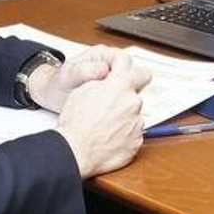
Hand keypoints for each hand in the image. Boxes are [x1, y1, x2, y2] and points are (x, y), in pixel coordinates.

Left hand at [30, 45, 129, 111]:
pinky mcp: (111, 90)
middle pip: (131, 71)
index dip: (125, 72)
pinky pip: (122, 95)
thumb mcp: (68, 76)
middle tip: (120, 100)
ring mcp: (111, 77)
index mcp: (101, 55)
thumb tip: (103, 69)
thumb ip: (84, 71)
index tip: (120, 87)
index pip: (124, 59)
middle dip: (129, 86)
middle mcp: (109, 64)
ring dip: (125, 96)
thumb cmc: (57, 83)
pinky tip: (113, 112)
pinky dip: (120, 103)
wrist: (52, 95)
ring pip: (129, 84)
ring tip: (114, 108)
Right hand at [53, 56, 151, 176]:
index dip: (124, 66)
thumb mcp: (82, 90)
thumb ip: (101, 81)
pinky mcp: (138, 139)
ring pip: (135, 113)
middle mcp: (133, 101)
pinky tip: (110, 136)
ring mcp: (137, 121)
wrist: (76, 151)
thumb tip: (108, 79)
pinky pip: (134, 131)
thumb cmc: (75, 123)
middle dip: (127, 93)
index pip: (129, 62)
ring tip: (105, 125)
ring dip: (124, 116)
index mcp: (119, 85)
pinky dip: (125, 133)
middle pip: (136, 90)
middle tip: (114, 101)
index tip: (123, 71)